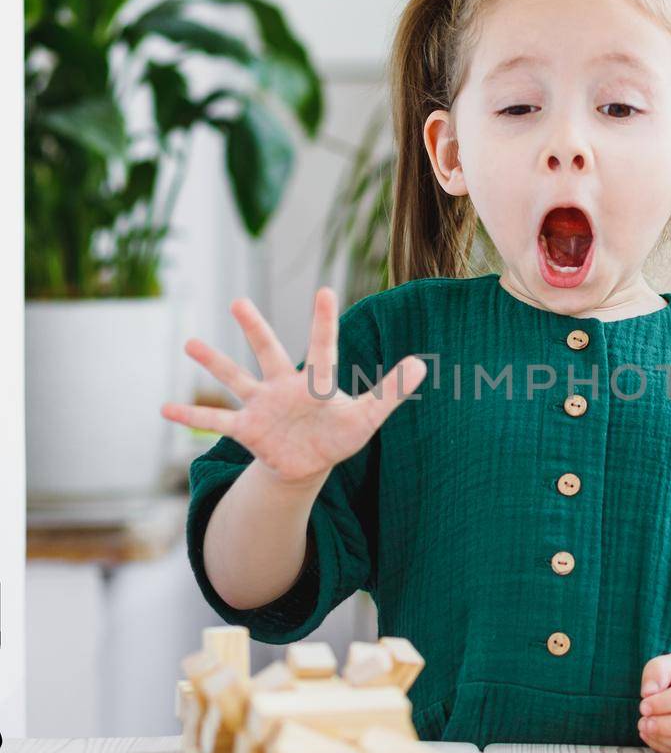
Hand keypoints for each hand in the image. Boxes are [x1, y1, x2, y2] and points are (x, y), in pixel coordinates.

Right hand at [161, 286, 425, 487]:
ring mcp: (262, 407)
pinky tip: (164, 408)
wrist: (308, 462)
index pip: (323, 349)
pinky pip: (216, 422)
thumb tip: (422, 365)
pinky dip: (192, 416)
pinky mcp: (248, 431)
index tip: (325, 290)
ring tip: (189, 342)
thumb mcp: (367, 419)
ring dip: (213, 364)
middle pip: (269, 353)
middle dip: (255, 329)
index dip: (324, 322)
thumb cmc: (338, 435)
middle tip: (238, 300)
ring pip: (235, 381)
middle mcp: (284, 388)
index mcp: (316, 383)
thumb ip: (391, 393)